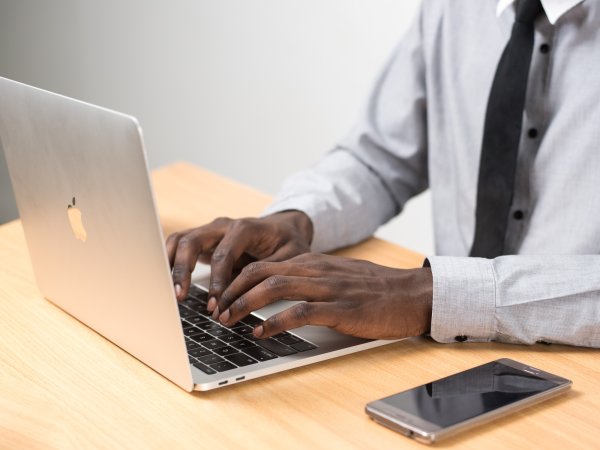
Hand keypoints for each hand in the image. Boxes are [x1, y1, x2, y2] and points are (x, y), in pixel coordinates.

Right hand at [165, 211, 312, 305]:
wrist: (284, 228)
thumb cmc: (288, 243)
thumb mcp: (290, 258)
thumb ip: (270, 273)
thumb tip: (253, 297)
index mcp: (245, 228)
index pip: (223, 254)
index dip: (216, 281)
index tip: (214, 305)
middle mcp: (223, 226)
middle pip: (192, 241)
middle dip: (183, 270)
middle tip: (180, 296)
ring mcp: (210, 230)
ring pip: (179, 240)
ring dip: (171, 265)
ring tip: (168, 292)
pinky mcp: (202, 239)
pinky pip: (178, 245)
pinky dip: (169, 261)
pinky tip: (165, 282)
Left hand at [214, 253, 432, 339]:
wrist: (412, 293)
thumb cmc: (375, 289)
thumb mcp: (337, 275)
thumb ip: (310, 278)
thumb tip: (279, 288)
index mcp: (312, 262)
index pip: (262, 264)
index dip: (236, 281)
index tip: (221, 298)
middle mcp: (315, 270)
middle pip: (260, 272)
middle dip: (232, 291)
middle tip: (217, 310)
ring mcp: (328, 288)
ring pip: (274, 287)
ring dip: (245, 304)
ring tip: (229, 320)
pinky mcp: (341, 309)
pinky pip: (300, 312)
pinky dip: (275, 321)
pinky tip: (261, 332)